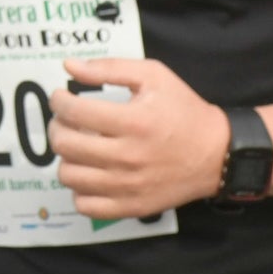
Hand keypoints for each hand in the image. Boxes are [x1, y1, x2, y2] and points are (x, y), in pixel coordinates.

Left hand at [50, 57, 228, 220]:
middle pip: (66, 145)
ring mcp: (128, 186)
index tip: (60, 97)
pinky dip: (79, 189)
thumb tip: (69, 67)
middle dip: (56, 127)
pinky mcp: (131, 206)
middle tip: (64, 120)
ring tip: (77, 146)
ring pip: (70, 176)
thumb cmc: (184, 111)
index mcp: (133, 122)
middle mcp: (127, 156)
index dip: (58, 101)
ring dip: (66, 158)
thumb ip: (110, 68)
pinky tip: (89, 173)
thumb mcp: (154, 76)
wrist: (216, 154)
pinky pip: (86, 205)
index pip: (74, 112)